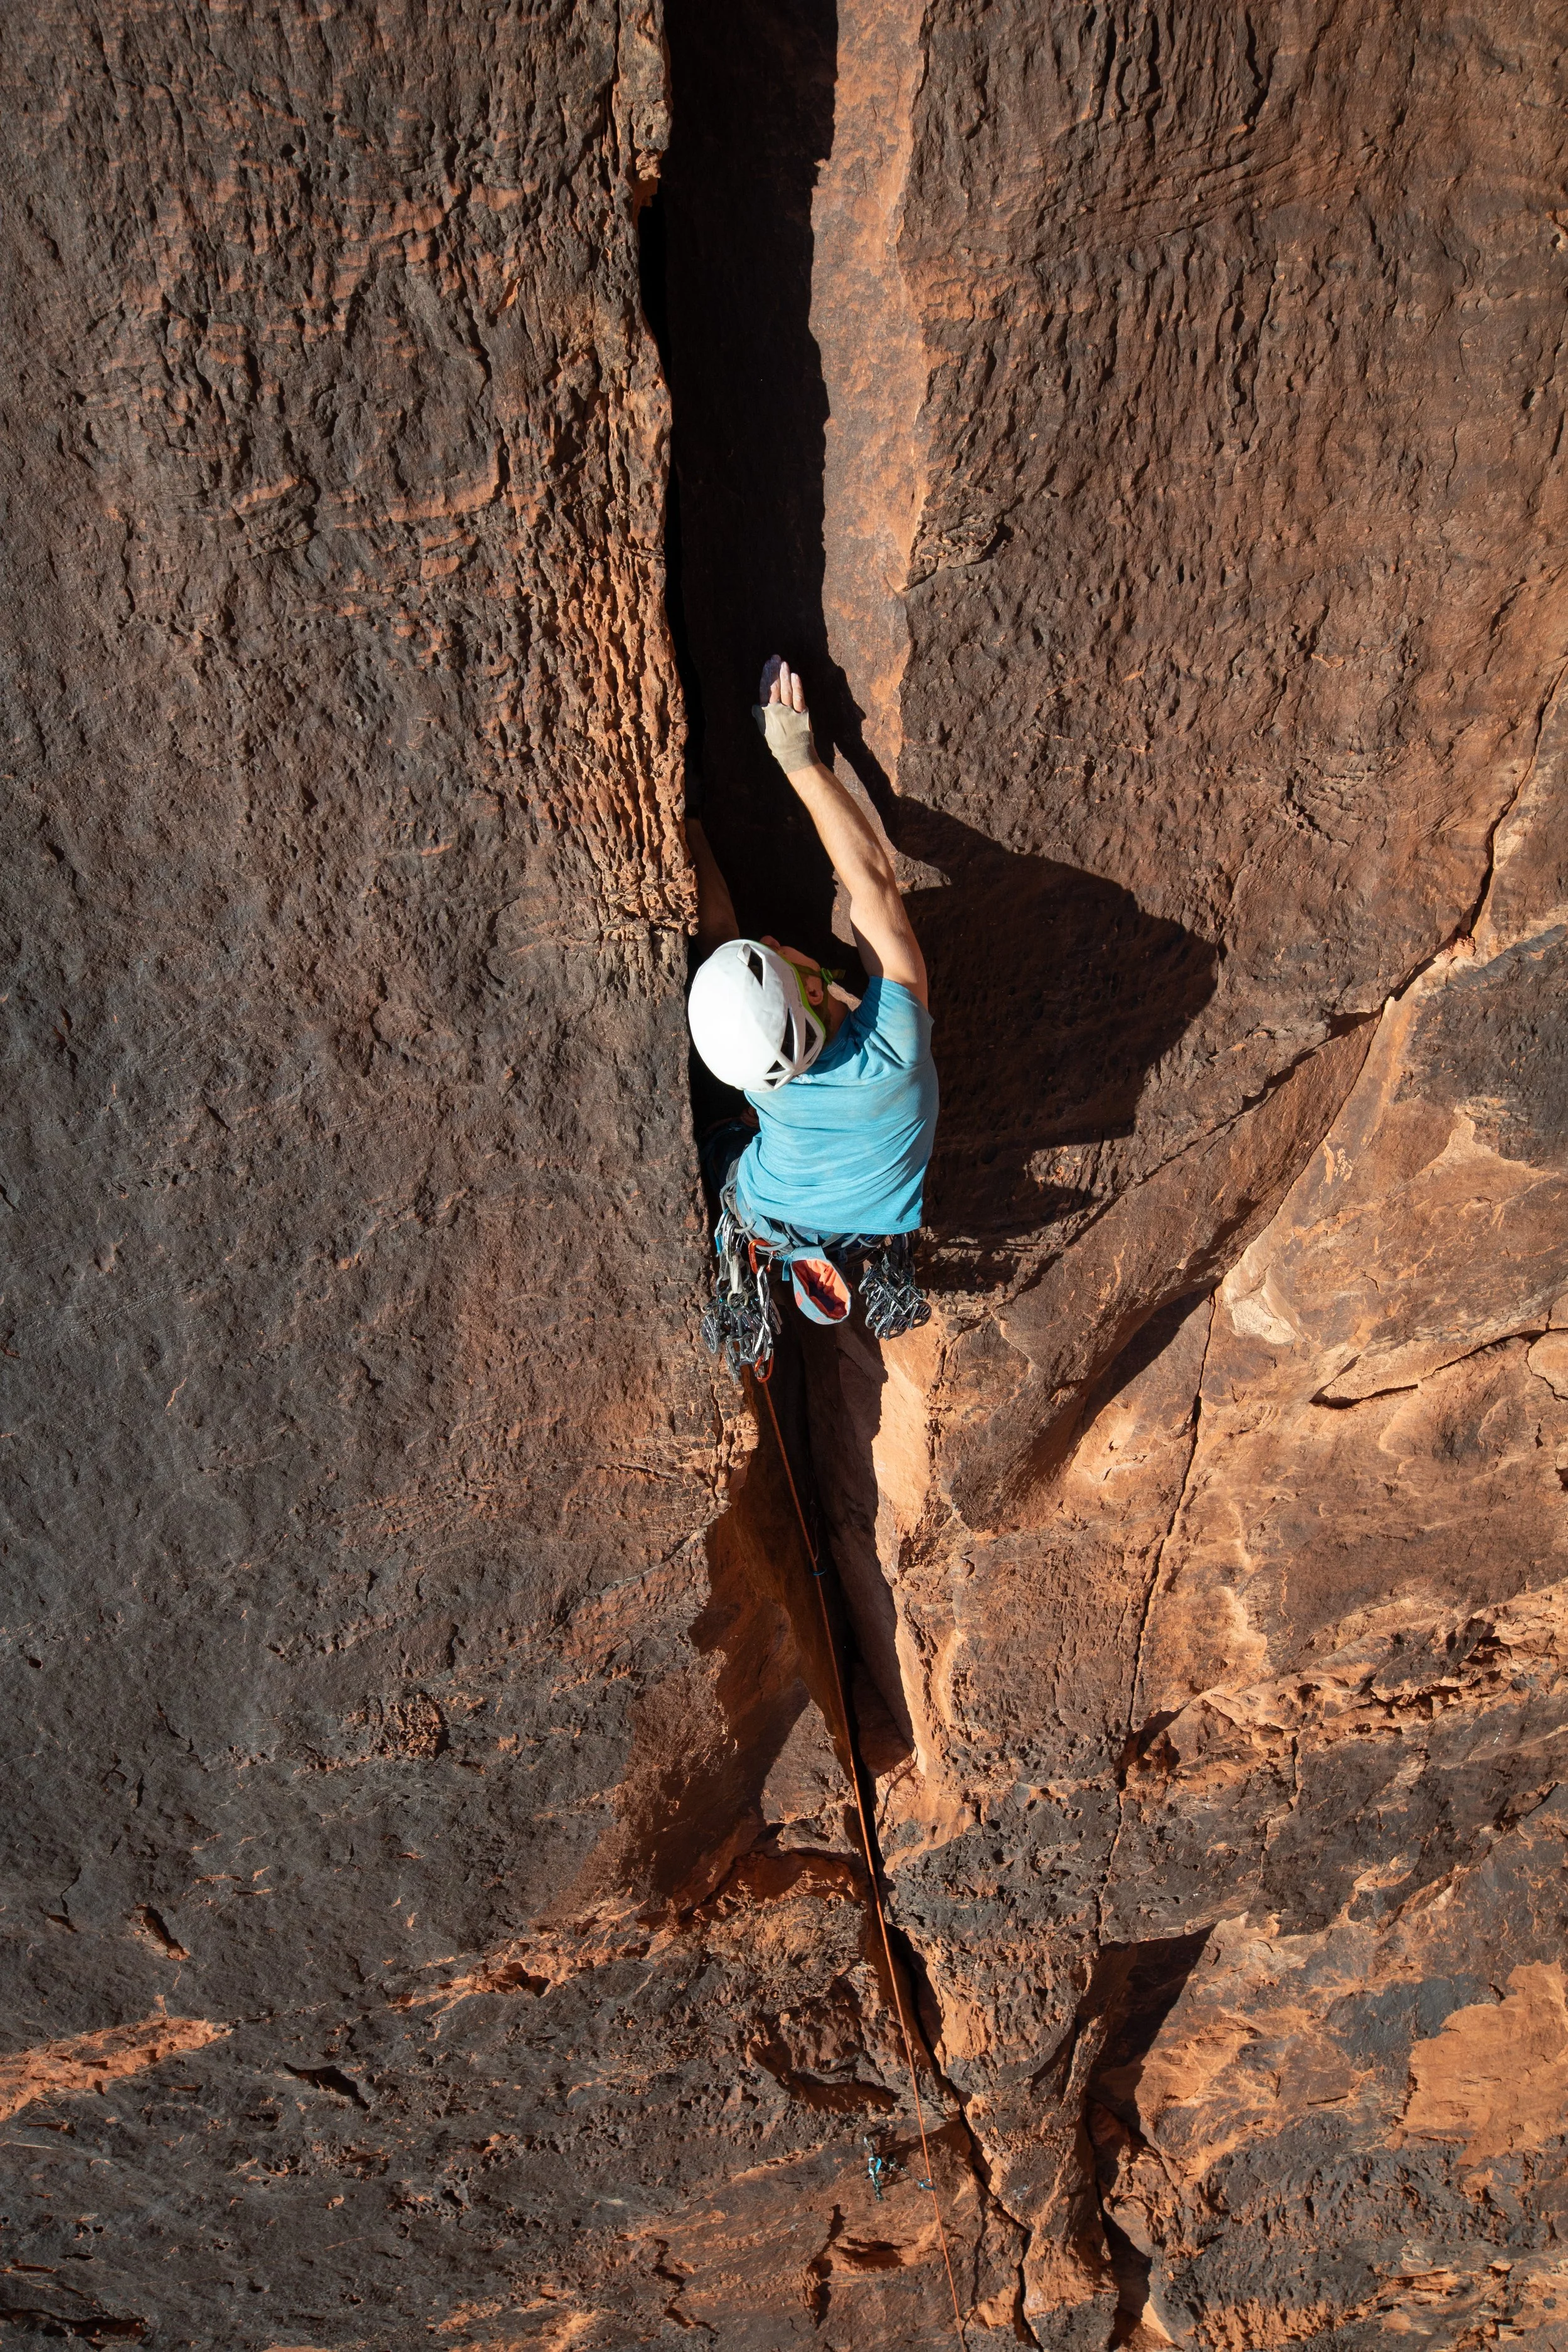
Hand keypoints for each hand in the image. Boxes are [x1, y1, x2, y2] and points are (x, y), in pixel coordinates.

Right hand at [752, 655, 816, 772]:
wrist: (794, 757)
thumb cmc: (779, 744)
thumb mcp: (766, 731)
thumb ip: (761, 717)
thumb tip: (756, 706)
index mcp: (766, 714)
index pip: (764, 690)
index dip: (766, 676)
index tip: (767, 664)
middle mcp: (776, 712)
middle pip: (774, 688)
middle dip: (774, 671)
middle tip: (775, 658)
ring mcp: (788, 713)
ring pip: (785, 691)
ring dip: (784, 676)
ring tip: (784, 664)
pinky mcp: (801, 716)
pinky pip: (798, 699)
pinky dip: (796, 687)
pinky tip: (794, 676)